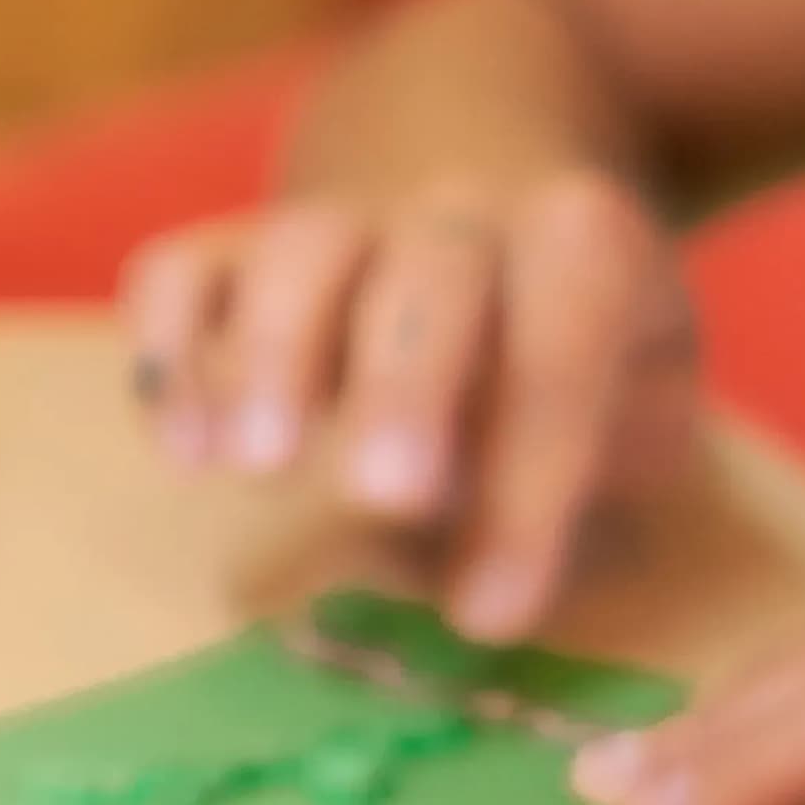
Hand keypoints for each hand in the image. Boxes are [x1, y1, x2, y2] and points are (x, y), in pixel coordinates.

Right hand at [121, 171, 703, 638]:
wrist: (487, 191)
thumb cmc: (563, 336)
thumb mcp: (635, 388)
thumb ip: (597, 463)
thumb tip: (495, 581)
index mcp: (579, 243)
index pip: (567, 342)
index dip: (533, 478)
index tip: (492, 612)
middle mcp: (458, 209)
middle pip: (431, 270)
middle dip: (405, 382)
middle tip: (381, 498)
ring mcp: (337, 221)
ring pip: (296, 251)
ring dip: (269, 356)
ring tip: (257, 470)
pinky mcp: (234, 248)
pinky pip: (181, 269)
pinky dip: (169, 349)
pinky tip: (182, 451)